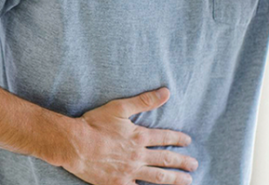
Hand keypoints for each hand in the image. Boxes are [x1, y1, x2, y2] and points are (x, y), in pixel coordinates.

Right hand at [62, 87, 197, 184]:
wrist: (74, 145)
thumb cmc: (94, 124)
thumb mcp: (119, 107)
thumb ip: (144, 101)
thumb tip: (166, 92)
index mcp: (139, 137)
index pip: (165, 138)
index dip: (178, 139)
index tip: (188, 141)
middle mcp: (138, 156)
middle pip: (166, 160)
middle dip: (183, 163)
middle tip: (194, 165)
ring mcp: (130, 172)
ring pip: (158, 178)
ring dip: (175, 180)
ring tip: (187, 182)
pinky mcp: (119, 184)